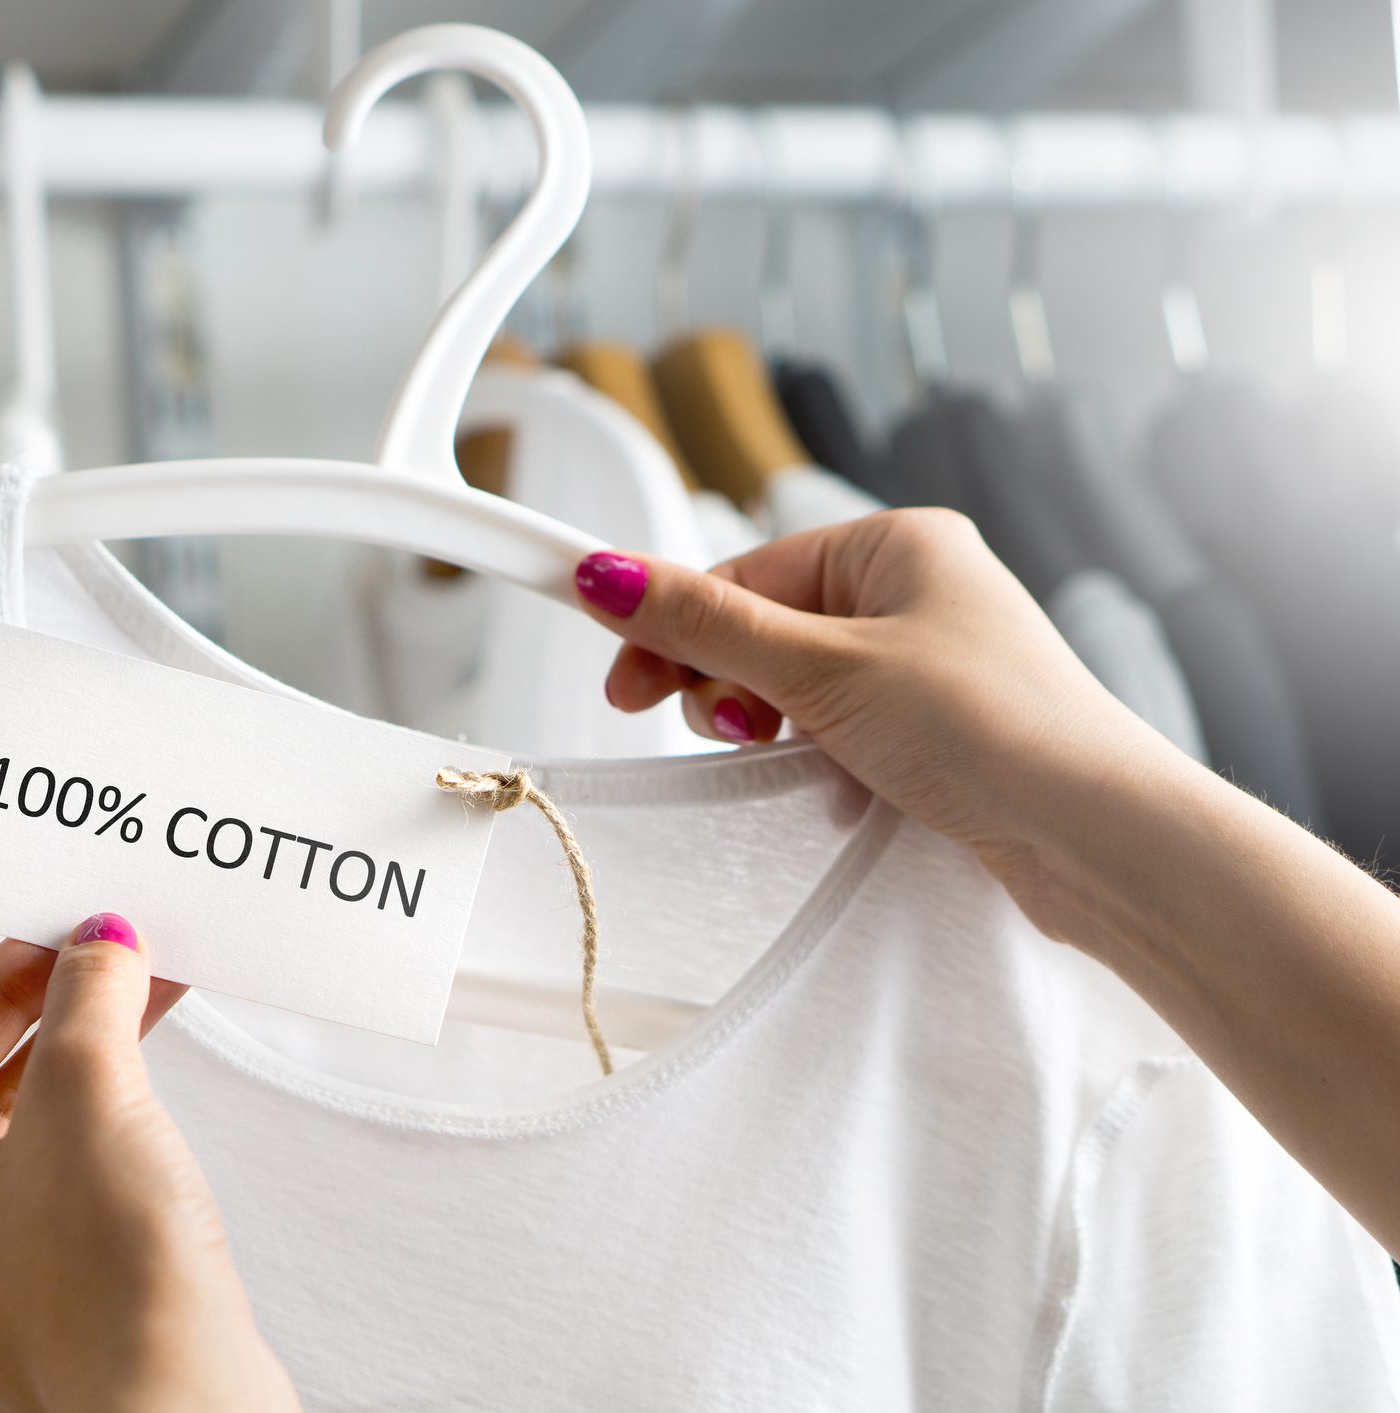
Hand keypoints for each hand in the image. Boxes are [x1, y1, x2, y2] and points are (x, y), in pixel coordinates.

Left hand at [0, 913, 298, 1411]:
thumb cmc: (103, 1287)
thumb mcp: (90, 1092)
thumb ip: (87, 1000)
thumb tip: (96, 948)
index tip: (52, 946)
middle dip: (51, 1032)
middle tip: (107, 974)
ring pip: (29, 1164)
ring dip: (88, 1086)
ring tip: (146, 1028)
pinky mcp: (63, 1335)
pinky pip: (71, 1218)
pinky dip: (110, 1154)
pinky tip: (160, 1126)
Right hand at [575, 512, 1399, 1257]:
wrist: (1102, 839)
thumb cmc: (993, 731)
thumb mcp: (822, 671)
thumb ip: (704, 626)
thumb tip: (604, 574)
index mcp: (896, 544)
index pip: (742, 573)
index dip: (671, 626)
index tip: (613, 676)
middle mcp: (916, 593)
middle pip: (763, 629)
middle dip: (729, 687)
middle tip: (728, 732)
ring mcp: (930, 663)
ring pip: (797, 688)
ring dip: (776, 730)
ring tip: (798, 763)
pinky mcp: (939, 730)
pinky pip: (839, 732)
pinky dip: (821, 763)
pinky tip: (840, 792)